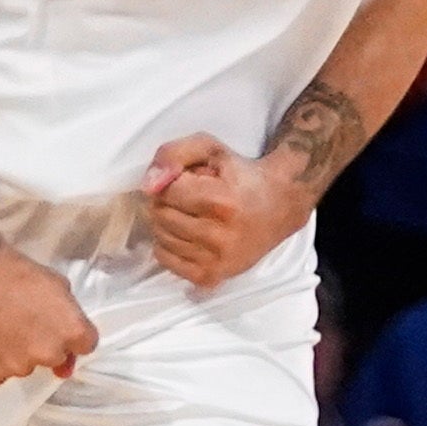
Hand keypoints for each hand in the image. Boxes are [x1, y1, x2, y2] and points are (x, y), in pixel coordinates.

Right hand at [0, 247, 97, 384]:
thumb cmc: (14, 270)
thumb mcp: (54, 283)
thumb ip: (68, 315)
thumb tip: (67, 350)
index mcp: (70, 330)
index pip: (86, 345)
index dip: (72, 334)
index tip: (58, 324)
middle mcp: (48, 354)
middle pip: (54, 357)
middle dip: (45, 344)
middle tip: (24, 322)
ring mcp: (17, 368)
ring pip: (24, 366)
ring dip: (17, 352)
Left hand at [143, 135, 311, 289]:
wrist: (279, 207)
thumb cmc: (241, 175)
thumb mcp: (210, 148)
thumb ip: (174, 155)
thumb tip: (147, 185)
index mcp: (221, 202)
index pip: (165, 192)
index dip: (170, 182)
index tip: (187, 180)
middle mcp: (220, 236)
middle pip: (160, 216)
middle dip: (166, 202)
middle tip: (187, 196)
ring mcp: (216, 261)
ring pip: (161, 239)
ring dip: (166, 223)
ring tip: (190, 214)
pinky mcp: (212, 277)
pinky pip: (167, 261)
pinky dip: (169, 245)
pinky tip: (187, 234)